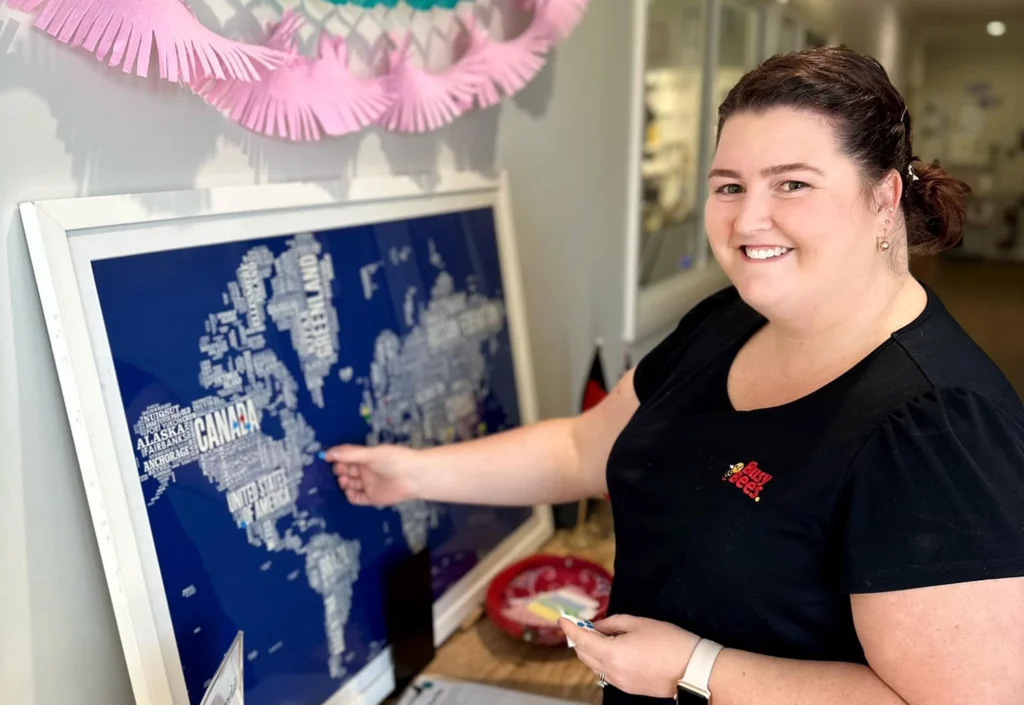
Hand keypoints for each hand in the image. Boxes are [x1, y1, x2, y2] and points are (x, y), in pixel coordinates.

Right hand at [323, 444, 420, 506]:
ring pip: (350, 485)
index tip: (326, 458)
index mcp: (366, 457)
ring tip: (345, 481)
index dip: (336, 458)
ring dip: (344, 483)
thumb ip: (350, 454)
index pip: (346, 457)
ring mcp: (369, 484)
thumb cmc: (394, 460)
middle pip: (346, 471)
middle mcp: (366, 470)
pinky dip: (351, 496)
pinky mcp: (372, 497)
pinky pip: (357, 498)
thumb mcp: (370, 454)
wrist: (414, 477)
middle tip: (339, 471)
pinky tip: (349, 492)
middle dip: (339, 471)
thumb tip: (328, 452)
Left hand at [559, 614, 699, 697]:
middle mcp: (611, 671)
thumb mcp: (639, 623)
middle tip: (578, 625)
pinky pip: (606, 672)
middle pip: (584, 655)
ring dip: (589, 650)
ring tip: (595, 635)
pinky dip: (601, 660)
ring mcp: (619, 682)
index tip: (562, 618)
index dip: (569, 628)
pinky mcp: (628, 688)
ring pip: (594, 665)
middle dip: (578, 639)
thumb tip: (597, 626)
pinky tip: (610, 649)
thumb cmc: (668, 641)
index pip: (581, 640)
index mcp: (611, 653)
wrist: (691, 670)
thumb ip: (613, 623)